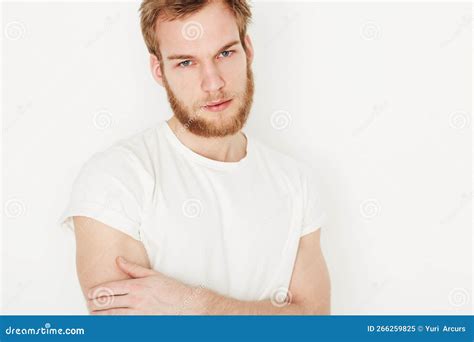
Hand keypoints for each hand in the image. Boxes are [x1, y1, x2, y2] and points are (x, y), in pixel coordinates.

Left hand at [87, 256, 208, 314]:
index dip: (97, 291)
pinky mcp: (141, 323)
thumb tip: (118, 259)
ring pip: (112, 315)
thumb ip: (133, 268)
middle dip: (95, 303)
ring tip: (92, 314)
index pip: (110, 288)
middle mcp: (135, 300)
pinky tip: (107, 322)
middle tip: (88, 303)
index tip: (90, 292)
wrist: (186, 305)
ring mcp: (138, 314)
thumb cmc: (171, 288)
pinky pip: (122, 324)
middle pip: (108, 302)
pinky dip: (113, 323)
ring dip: (100, 315)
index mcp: (137, 286)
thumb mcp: (152, 275)